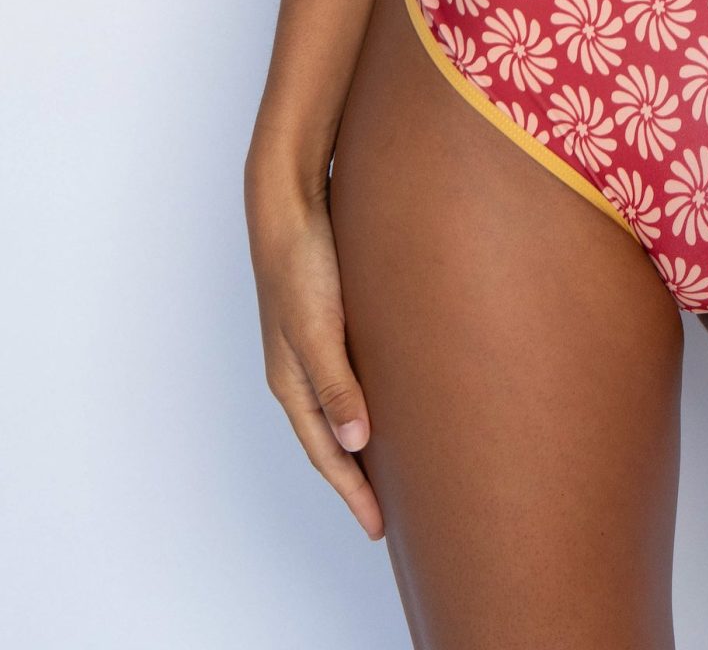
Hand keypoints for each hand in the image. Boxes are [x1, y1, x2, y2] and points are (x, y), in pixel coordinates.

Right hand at [244, 156, 383, 539]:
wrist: (290, 201)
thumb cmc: (301, 263)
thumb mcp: (318, 328)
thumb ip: (337, 384)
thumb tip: (356, 445)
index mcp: (292, 381)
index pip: (327, 453)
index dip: (353, 492)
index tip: (380, 528)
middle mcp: (301, 370)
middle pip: (331, 440)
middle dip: (356, 480)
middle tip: (390, 514)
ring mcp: (315, 345)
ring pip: (341, 410)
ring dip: (363, 443)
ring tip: (394, 469)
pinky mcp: (333, 319)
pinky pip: (351, 377)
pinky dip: (368, 402)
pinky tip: (392, 401)